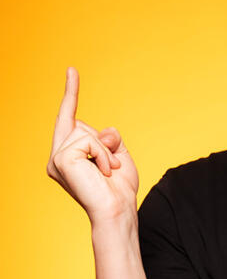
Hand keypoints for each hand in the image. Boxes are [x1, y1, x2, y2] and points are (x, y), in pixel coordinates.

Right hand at [47, 67, 138, 223]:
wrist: (117, 209)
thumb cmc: (118, 187)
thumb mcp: (118, 154)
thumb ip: (109, 137)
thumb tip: (102, 130)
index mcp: (69, 153)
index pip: (69, 117)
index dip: (71, 93)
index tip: (72, 70)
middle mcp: (57, 155)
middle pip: (77, 122)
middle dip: (102, 141)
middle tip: (110, 170)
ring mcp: (56, 158)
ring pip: (86, 132)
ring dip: (106, 150)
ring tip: (107, 170)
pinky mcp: (61, 159)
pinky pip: (89, 140)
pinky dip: (102, 154)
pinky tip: (103, 171)